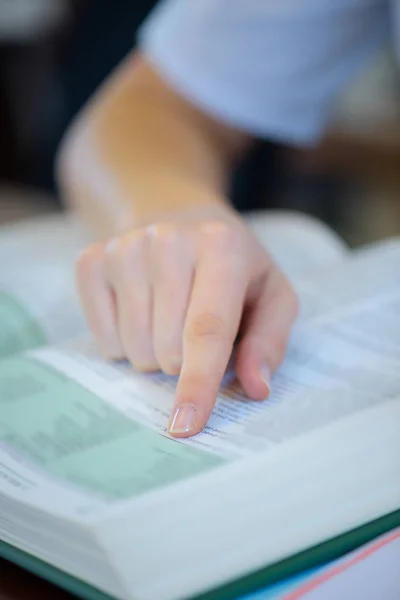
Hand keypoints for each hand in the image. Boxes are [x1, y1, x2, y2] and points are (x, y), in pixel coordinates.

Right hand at [76, 204, 297, 436]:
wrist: (179, 218)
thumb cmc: (233, 268)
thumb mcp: (271, 295)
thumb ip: (270, 341)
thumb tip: (255, 387)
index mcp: (221, 246)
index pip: (207, 329)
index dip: (198, 383)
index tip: (186, 425)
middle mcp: (168, 239)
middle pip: (168, 348)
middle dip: (184, 361)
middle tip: (194, 330)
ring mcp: (125, 247)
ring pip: (134, 347)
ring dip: (155, 353)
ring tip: (169, 317)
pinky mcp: (92, 260)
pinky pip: (103, 336)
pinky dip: (124, 341)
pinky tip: (141, 309)